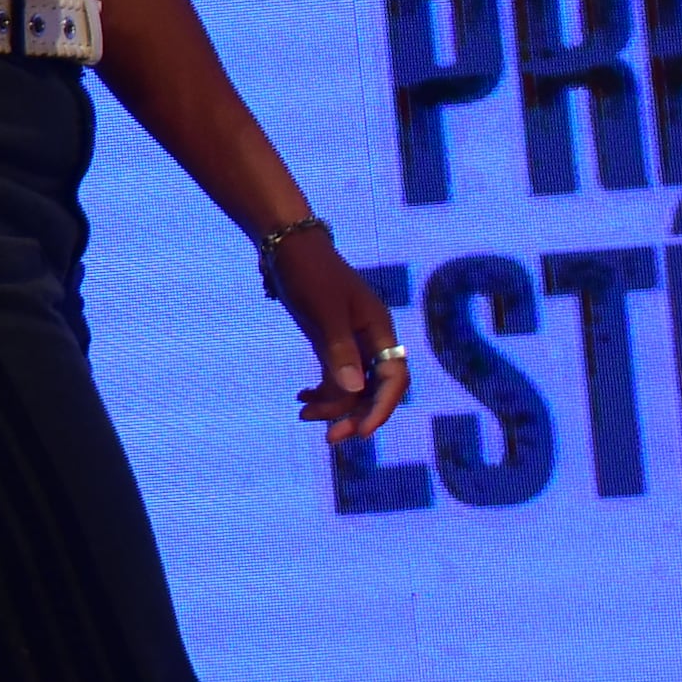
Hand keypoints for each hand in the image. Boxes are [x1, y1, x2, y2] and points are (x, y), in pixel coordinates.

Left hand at [272, 238, 411, 443]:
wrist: (288, 244)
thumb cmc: (309, 273)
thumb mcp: (323, 313)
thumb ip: (339, 351)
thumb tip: (356, 391)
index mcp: (379, 329)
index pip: (394, 379)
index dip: (381, 409)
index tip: (360, 433)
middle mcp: (371, 337)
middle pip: (375, 388)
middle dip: (354, 414)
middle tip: (330, 437)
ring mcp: (351, 339)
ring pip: (353, 385)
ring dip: (333, 405)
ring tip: (304, 415)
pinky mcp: (332, 338)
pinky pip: (336, 374)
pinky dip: (322, 389)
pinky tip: (302, 398)